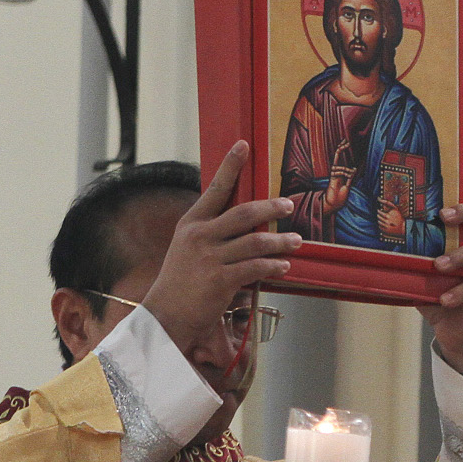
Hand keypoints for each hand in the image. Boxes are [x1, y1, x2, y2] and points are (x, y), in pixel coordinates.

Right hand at [142, 142, 300, 358]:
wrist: (165, 316)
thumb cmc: (181, 283)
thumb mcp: (188, 249)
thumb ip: (213, 234)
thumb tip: (246, 223)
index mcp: (191, 224)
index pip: (215, 189)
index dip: (230, 166)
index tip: (243, 145)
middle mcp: (199, 236)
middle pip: (243, 212)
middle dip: (270, 207)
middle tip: (289, 206)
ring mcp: (209, 258)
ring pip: (254, 241)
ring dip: (280, 241)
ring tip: (297, 241)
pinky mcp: (220, 280)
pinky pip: (255, 267)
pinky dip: (273, 266)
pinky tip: (284, 266)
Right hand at [325, 144, 353, 215]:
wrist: (333, 205)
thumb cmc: (340, 197)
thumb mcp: (349, 186)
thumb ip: (351, 177)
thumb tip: (355, 168)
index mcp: (341, 173)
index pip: (342, 159)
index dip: (344, 150)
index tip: (347, 143)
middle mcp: (336, 172)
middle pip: (338, 157)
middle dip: (342, 149)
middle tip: (346, 141)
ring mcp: (334, 175)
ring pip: (340, 166)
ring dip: (346, 170)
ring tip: (350, 176)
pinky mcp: (332, 178)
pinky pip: (337, 171)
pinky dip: (344, 172)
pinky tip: (349, 174)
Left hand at [378, 200, 406, 243]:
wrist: (403, 227)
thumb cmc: (399, 217)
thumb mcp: (395, 209)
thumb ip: (387, 203)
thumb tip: (378, 198)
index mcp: (387, 216)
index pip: (379, 212)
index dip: (380, 211)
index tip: (381, 210)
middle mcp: (385, 221)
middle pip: (378, 216)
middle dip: (380, 215)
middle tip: (384, 215)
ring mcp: (385, 226)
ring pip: (378, 221)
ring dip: (380, 219)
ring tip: (385, 219)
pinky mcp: (385, 230)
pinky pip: (379, 226)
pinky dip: (381, 224)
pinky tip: (386, 224)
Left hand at [426, 203, 462, 372]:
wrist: (455, 336)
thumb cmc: (439, 303)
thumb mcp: (423, 280)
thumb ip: (415, 265)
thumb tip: (383, 251)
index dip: (462, 208)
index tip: (439, 211)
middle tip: (443, 219)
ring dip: (457, 256)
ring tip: (438, 266)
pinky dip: (460, 291)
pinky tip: (445, 300)